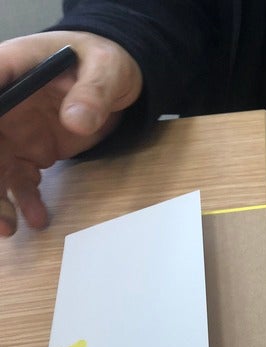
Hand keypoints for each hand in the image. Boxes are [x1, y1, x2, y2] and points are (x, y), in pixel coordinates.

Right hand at [0, 31, 141, 236]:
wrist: (116, 79)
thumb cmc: (105, 61)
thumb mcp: (106, 69)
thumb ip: (92, 93)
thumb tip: (75, 121)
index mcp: (7, 69)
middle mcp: (2, 103)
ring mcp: (12, 129)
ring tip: (7, 228)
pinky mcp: (29, 151)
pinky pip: (19, 180)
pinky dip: (24, 200)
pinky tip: (35, 219)